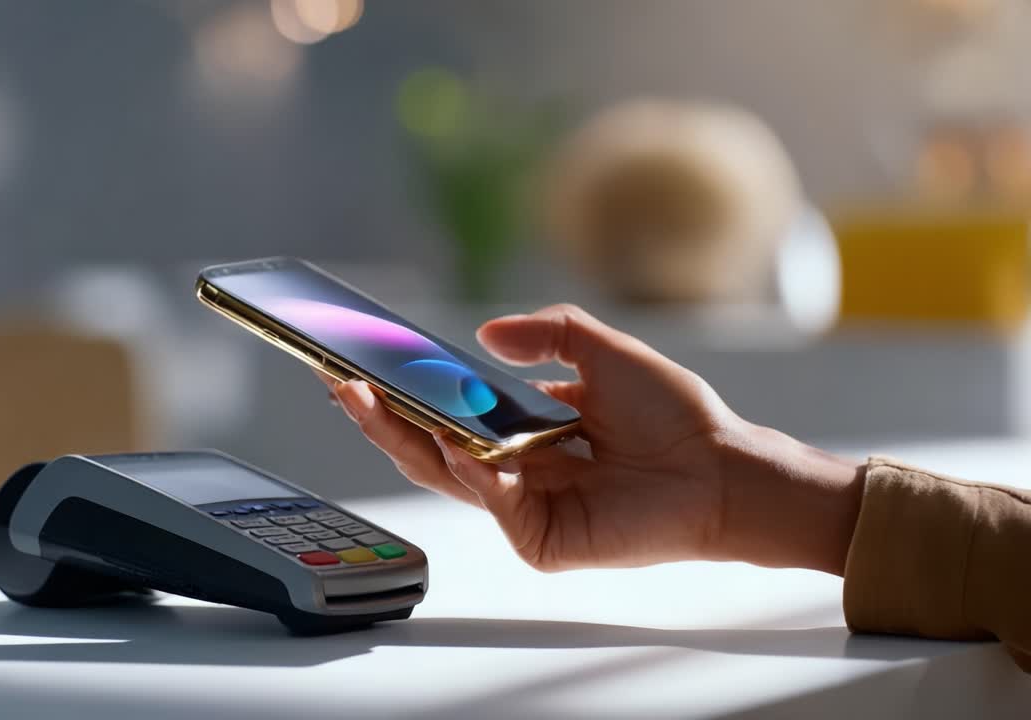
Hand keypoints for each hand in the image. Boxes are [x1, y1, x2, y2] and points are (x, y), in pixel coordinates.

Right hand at [324, 304, 863, 573]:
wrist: (721, 467)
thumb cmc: (673, 415)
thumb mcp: (603, 352)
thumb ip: (549, 333)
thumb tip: (485, 334)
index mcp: (526, 430)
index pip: (450, 412)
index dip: (408, 391)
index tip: (366, 362)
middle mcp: (518, 470)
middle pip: (432, 446)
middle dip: (382, 417)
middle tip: (340, 382)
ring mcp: (526, 508)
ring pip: (448, 476)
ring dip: (405, 438)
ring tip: (365, 400)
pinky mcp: (541, 539)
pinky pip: (493, 503)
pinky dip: (471, 472)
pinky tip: (452, 441)